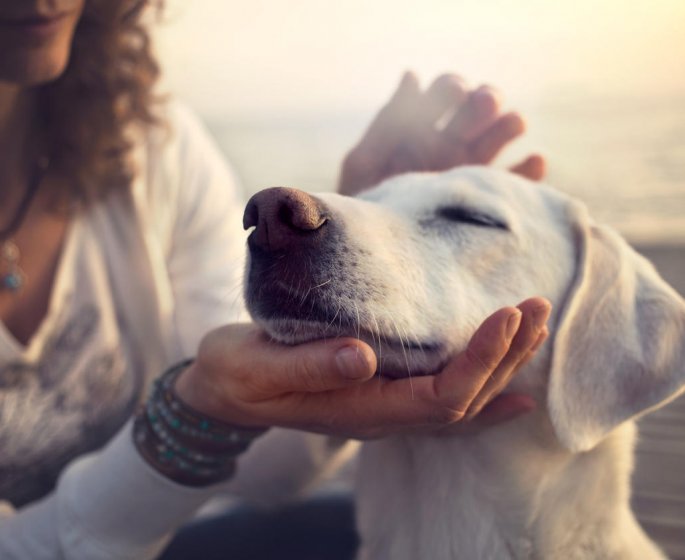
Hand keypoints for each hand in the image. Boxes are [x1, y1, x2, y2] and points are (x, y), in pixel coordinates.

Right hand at [174, 297, 550, 439]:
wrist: (224, 390)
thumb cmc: (237, 375)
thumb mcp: (259, 367)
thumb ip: (309, 366)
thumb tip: (362, 356)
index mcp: (360, 410)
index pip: (440, 396)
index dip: (480, 360)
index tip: (507, 315)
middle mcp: (383, 415)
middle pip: (464, 399)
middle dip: (506, 355)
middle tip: (536, 306)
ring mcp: (385, 408)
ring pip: (462, 399)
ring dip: (503, 365)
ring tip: (535, 326)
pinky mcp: (382, 392)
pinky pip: (445, 402)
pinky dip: (485, 393)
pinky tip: (516, 390)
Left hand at [338, 72, 545, 195]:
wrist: (376, 255)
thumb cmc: (363, 208)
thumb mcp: (365, 164)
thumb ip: (388, 123)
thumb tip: (412, 75)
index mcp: (421, 129)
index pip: (445, 93)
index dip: (452, 88)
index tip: (456, 92)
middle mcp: (450, 145)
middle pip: (478, 109)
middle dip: (484, 100)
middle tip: (485, 104)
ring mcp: (471, 171)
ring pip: (500, 137)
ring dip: (509, 124)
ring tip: (513, 124)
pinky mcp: (487, 201)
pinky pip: (516, 183)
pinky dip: (529, 171)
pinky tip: (533, 162)